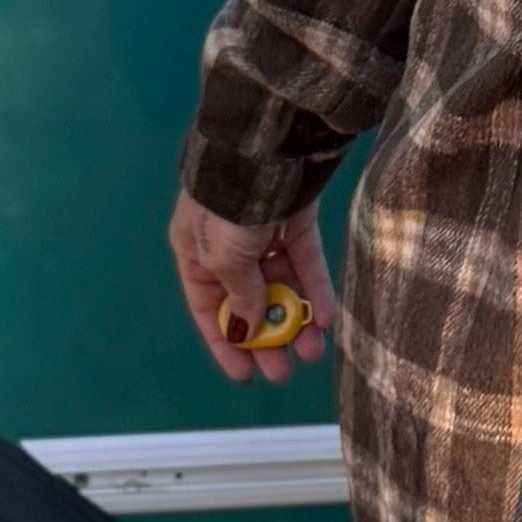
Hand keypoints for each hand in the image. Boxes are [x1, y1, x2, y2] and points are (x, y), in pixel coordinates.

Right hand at [169, 190, 335, 385]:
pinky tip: (327, 317)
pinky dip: (316, 289)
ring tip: (314, 350)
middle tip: (284, 371)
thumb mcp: (224, 256)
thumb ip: (239, 295)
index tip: (245, 375)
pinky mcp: (296, 220)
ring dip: (297, 319)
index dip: (225, 343)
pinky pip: (306, 262)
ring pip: (282, 285)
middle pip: (249, 301)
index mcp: (194, 252)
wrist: (264, 145)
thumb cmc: (228, 204)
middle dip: (267, 337)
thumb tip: (248, 330)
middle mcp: (227, 245)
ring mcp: (263, 233)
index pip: (209, 308)